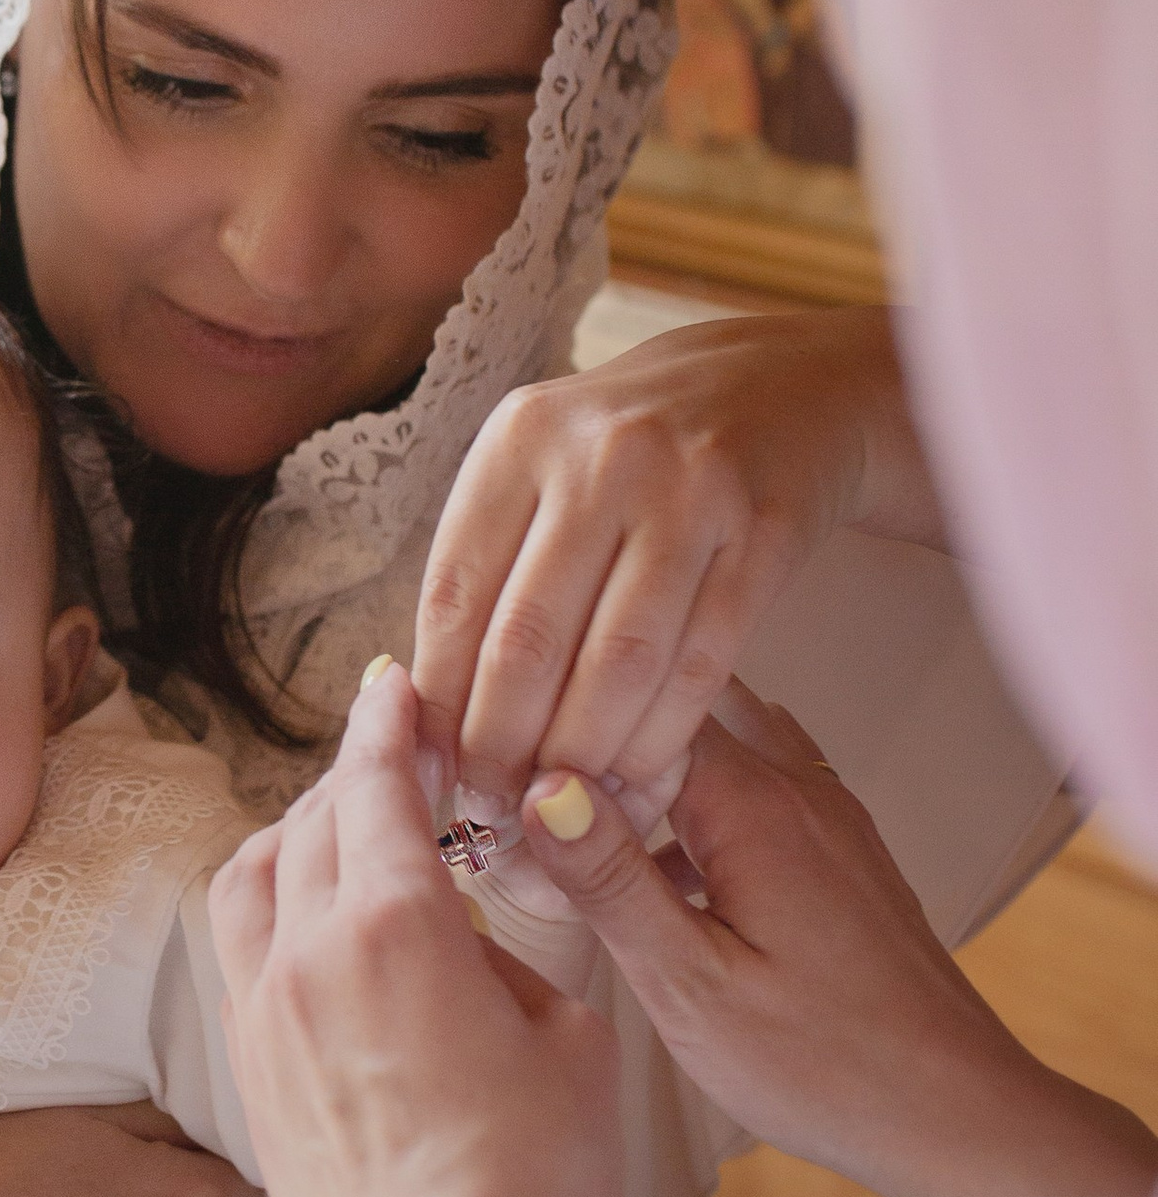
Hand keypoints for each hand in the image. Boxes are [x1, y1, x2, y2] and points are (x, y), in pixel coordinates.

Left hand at [211, 664, 622, 1196]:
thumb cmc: (531, 1183)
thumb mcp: (571, 1041)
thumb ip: (514, 962)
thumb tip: (468, 946)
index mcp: (392, 924)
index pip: (375, 784)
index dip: (388, 725)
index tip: (395, 687)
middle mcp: (306, 954)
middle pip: (308, 823)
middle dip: (350, 779)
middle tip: (393, 763)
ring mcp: (264, 1016)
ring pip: (252, 879)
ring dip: (295, 838)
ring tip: (343, 839)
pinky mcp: (249, 1076)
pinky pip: (240, 953)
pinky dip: (271, 911)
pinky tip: (315, 933)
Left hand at [413, 303, 938, 806]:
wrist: (776, 388)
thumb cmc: (628, 453)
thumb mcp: (541, 468)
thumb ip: (488, 567)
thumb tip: (421, 707)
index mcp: (520, 437)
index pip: (456, 595)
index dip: (438, 699)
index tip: (428, 769)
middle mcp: (599, 457)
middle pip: (528, 640)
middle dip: (499, 745)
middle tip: (489, 808)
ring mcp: (689, 492)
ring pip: (616, 665)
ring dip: (579, 757)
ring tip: (556, 804)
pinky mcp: (764, 535)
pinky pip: (699, 666)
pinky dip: (658, 738)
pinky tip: (633, 777)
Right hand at [520, 686, 1157, 1196]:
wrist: (953, 1111)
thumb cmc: (823, 1065)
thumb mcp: (691, 985)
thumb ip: (612, 879)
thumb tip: (538, 783)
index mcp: (752, 804)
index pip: (629, 705)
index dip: (549, 725)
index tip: (485, 763)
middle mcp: (794, 785)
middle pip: (668, 712)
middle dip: (587, 737)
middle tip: (507, 781)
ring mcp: (823, 812)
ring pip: (709, 744)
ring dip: (638, 768)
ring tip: (563, 814)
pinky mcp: (835, 849)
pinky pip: (746, 786)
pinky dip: (688, 799)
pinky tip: (651, 855)